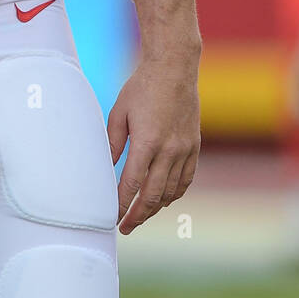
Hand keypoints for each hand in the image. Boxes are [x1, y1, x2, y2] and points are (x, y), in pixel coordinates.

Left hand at [107, 55, 199, 234]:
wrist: (174, 69)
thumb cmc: (141, 88)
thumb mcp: (119, 112)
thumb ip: (112, 143)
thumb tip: (104, 169)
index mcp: (147, 142)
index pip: (132, 184)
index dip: (122, 205)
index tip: (113, 218)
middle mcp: (169, 150)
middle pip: (153, 196)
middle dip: (138, 215)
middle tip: (125, 228)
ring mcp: (185, 150)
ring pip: (171, 191)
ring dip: (156, 208)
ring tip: (141, 216)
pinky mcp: (194, 146)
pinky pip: (186, 179)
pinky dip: (175, 194)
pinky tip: (164, 200)